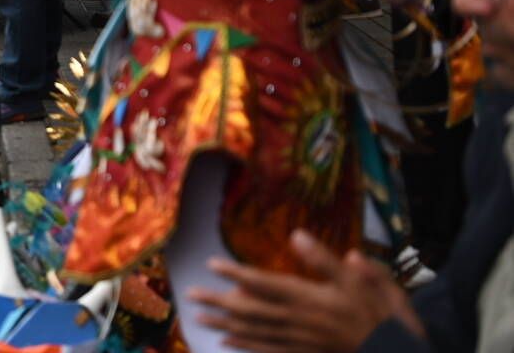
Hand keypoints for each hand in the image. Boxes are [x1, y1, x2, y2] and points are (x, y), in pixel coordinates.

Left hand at [188, 230, 422, 351]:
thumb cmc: (386, 315)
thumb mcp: (367, 281)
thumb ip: (328, 260)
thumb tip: (297, 234)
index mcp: (312, 299)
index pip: (266, 284)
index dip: (237, 274)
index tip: (212, 264)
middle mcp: (300, 322)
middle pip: (253, 311)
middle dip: (220, 302)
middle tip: (190, 294)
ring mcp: (301, 342)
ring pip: (256, 332)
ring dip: (226, 323)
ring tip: (199, 316)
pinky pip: (269, 351)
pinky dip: (246, 346)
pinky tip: (226, 340)